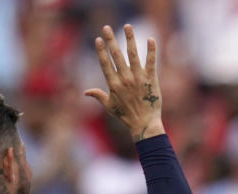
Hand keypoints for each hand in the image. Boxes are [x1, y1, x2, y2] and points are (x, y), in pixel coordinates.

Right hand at [84, 24, 164, 141]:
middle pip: (116, 56)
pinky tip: (150, 39)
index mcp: (113, 85)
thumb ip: (98, 96)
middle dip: (110, 40)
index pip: (105, 64)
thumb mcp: (109, 107)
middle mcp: (125, 79)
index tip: (98, 39)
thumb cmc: (126, 116)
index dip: (101, 51)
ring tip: (127, 27)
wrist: (144, 123)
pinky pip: (151, 62)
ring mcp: (138, 78)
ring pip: (132, 55)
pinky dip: (151, 51)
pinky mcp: (151, 80)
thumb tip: (85, 92)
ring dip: (129, 39)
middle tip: (106, 28)